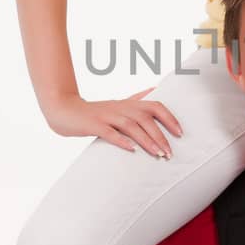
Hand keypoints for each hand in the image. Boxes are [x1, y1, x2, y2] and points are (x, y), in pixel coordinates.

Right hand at [44, 89, 183, 156]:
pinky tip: (132, 150)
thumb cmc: (95, 111)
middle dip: (160, 136)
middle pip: (146, 118)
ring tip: (158, 154)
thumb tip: (155, 90)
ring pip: (131, 126)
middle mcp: (120, 108)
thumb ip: (137, 98)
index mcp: (128, 104)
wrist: (64, 110)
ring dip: (147, 140)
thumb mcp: (119, 104)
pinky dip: (121, 140)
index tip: (181, 133)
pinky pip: (109, 132)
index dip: (169, 118)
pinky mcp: (93, 125)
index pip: (155, 106)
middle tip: (170, 153)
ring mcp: (107, 116)